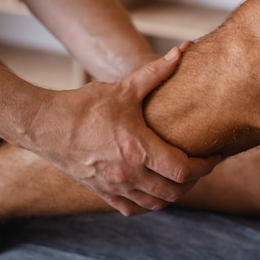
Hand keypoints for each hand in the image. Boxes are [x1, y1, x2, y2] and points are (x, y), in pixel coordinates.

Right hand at [26, 48, 218, 214]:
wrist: (45, 125)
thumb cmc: (85, 105)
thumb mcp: (124, 88)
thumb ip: (156, 72)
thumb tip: (182, 49)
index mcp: (139, 149)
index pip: (185, 170)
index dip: (206, 166)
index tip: (214, 155)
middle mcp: (129, 174)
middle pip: (175, 192)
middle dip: (195, 180)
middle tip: (200, 164)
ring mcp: (115, 187)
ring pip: (156, 204)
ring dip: (174, 193)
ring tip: (180, 177)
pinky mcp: (102, 192)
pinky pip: (133, 209)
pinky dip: (149, 203)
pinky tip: (153, 189)